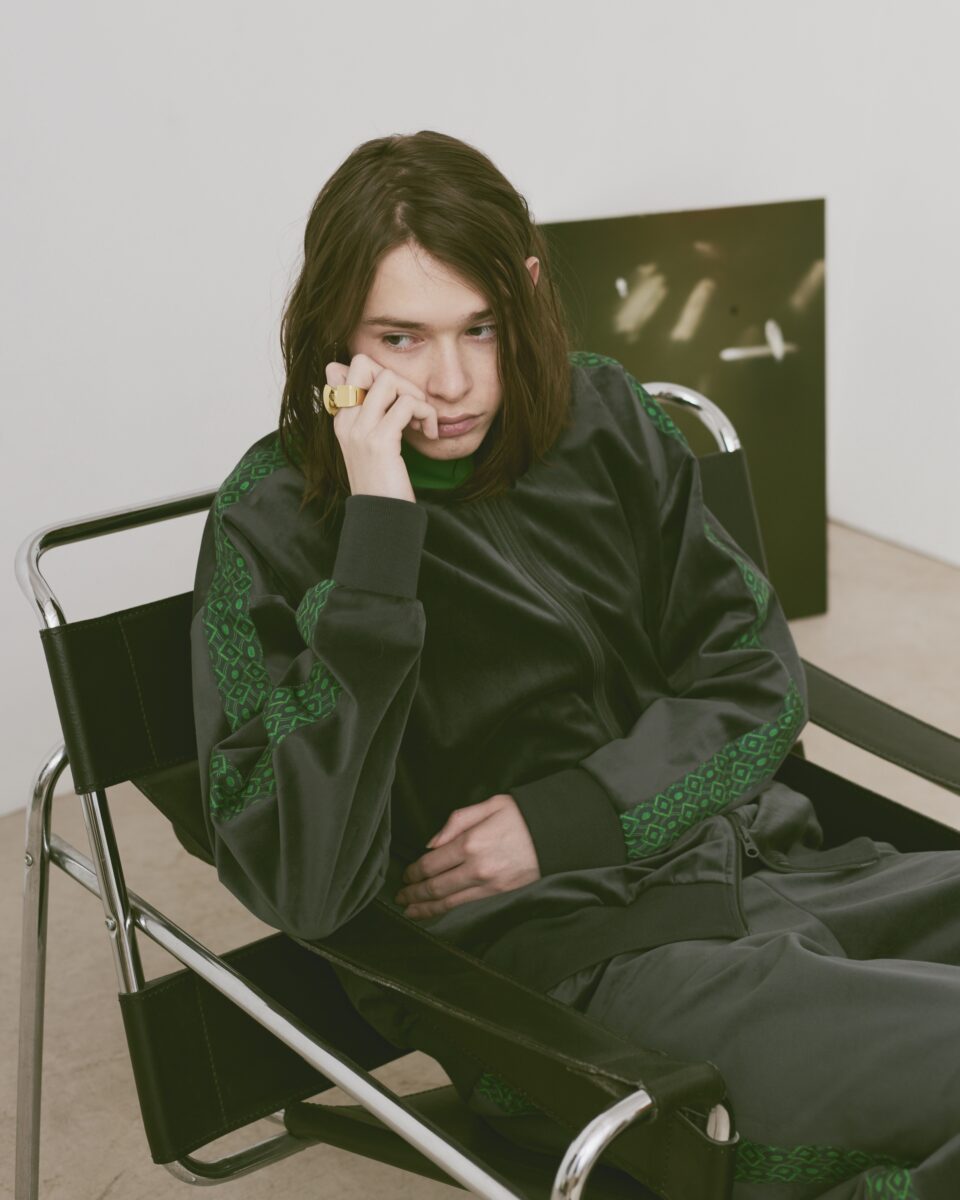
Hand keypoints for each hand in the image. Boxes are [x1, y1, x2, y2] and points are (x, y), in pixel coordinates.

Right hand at [325, 353, 439, 501]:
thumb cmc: (382, 484)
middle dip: (398, 378)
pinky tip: (428, 433)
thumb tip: (376, 389)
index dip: (379, 375)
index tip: (396, 403)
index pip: (345, 368)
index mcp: (341, 419)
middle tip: (412, 406)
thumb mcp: (371, 445)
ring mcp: (360, 430)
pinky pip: (407, 405)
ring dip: (415, 395)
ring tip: (421, 421)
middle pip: (365, 363)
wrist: (380, 518)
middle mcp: (345, 420)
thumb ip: (371, 414)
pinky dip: (426, 414)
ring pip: (389, 379)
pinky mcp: (379, 441)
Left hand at [395, 794, 540, 919]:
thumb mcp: (488, 805)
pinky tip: (437, 910)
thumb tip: (432, 843)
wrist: (555, 832)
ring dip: (427, 907)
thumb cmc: (521, 814)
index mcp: (471, 842)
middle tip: (401, 896)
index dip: (414, 872)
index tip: (405, 875)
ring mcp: (489, 884)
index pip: (432, 864)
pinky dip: (448, 909)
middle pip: (436, 887)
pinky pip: (467, 904)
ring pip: (449, 901)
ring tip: (411, 910)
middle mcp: (477, 867)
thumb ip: (456, 821)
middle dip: (415, 894)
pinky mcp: (499, 892)